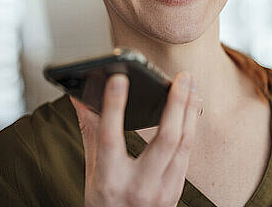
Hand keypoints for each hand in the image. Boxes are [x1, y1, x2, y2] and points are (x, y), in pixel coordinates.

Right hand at [70, 71, 200, 206]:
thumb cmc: (105, 204)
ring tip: (191, 84)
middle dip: (176, 103)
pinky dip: (190, 126)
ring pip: (183, 143)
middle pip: (165, 139)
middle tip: (181, 77)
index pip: (110, 137)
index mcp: (109, 180)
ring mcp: (162, 190)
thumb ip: (90, 132)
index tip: (118, 79)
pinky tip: (191, 107)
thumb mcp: (91, 172)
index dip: (114, 106)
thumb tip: (79, 99)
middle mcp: (139, 186)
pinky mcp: (176, 189)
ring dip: (190, 110)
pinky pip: (187, 152)